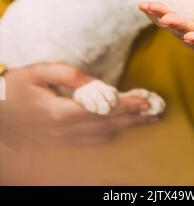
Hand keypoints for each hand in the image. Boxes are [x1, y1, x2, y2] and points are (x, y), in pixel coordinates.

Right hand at [0, 64, 156, 147]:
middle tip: (157, 111)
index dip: (127, 105)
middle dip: (134, 118)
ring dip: (126, 127)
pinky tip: (121, 128)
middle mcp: (64, 131)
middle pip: (107, 125)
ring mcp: (62, 140)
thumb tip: (99, 86)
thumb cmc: (16, 86)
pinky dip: (110, 134)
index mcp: (60, 112)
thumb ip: (72, 76)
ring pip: (102, 135)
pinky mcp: (60, 142)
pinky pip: (91, 141)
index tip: (147, 100)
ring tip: (147, 119)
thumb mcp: (41, 72)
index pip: (103, 110)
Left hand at [140, 0, 193, 62]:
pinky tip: (147, 7)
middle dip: (175, 25)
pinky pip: (175, 24)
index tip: (189, 35)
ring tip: (147, 7)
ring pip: (178, 31)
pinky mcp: (192, 29)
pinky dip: (161, 15)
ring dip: (161, 18)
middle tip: (161, 15)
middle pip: (189, 37)